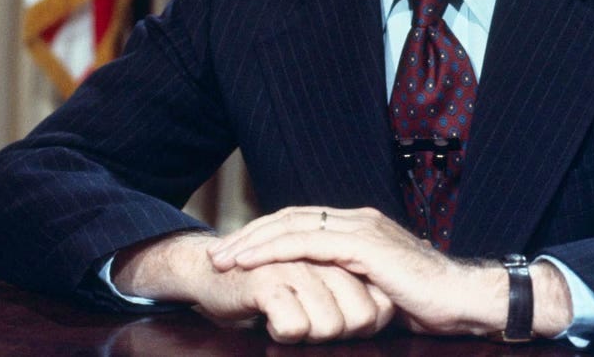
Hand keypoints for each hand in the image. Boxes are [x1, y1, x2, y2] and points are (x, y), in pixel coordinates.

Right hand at [112, 231, 394, 343]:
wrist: (212, 273)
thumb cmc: (271, 290)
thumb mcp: (319, 291)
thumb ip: (350, 297)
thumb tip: (380, 318)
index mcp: (343, 257)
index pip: (380, 308)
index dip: (363, 328)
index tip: (336, 326)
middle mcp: (326, 258)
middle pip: (361, 319)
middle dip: (338, 335)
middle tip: (307, 324)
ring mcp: (299, 266)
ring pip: (331, 326)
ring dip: (308, 336)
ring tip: (287, 319)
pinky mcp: (268, 280)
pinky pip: (294, 326)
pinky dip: (282, 334)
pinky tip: (267, 319)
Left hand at [208, 206, 510, 336]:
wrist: (464, 299)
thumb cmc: (427, 302)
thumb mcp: (378, 288)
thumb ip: (350, 281)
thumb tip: (324, 296)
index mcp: (360, 226)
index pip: (301, 221)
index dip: (266, 234)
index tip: (235, 253)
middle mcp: (358, 219)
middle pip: (290, 218)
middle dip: (250, 234)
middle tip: (215, 254)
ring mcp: (361, 229)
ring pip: (293, 226)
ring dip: (253, 242)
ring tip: (223, 259)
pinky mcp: (364, 246)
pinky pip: (308, 244)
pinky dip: (274, 251)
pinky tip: (250, 263)